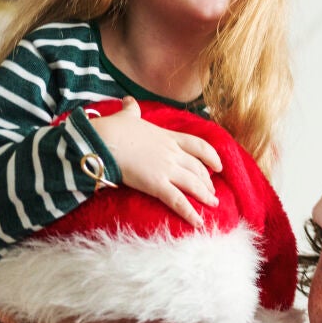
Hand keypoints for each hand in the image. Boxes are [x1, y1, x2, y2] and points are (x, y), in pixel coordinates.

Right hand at [88, 96, 222, 226]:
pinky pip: (178, 201)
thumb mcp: (127, 116)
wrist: (104, 140)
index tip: (218, 165)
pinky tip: (198, 222)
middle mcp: (172, 153)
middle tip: (212, 191)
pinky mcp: (157, 184)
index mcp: (168, 137)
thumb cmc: (114, 128)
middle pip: (198, 168)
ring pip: (194, 184)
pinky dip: (190, 213)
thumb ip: (131, 109)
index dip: (211, 156)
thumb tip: (127, 100)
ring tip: (213, 204)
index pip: (198, 145)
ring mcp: (166, 169)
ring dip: (206, 196)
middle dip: (207, 181)